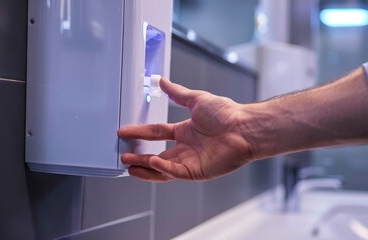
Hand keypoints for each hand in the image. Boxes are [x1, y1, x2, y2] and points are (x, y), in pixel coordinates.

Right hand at [118, 78, 252, 181]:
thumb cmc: (227, 113)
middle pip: (156, 154)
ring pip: (162, 168)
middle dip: (138, 155)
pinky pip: (175, 172)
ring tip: (129, 165)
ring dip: (145, 167)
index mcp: (184, 131)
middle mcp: (186, 148)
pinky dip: (162, 169)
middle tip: (122, 154)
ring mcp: (191, 161)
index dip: (139, 133)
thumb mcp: (196, 99)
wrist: (244, 127)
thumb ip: (177, 93)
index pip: (156, 133)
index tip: (124, 132)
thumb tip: (162, 81)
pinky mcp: (197, 172)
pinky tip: (151, 162)